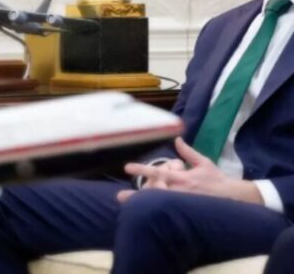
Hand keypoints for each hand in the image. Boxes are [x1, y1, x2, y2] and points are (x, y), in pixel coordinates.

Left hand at [117, 137, 262, 204]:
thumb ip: (188, 152)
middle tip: (120, 196)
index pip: (158, 171)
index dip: (142, 169)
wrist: (234, 198)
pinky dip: (156, 212)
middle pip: (154, 192)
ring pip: (159, 204)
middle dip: (137, 195)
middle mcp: (179, 191)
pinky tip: (144, 216)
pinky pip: (168, 213)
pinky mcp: (186, 213)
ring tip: (127, 205)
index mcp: (182, 177)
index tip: (127, 167)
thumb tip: (177, 140)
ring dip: (143, 204)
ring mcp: (182, 203)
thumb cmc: (218, 180)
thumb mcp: (204, 163)